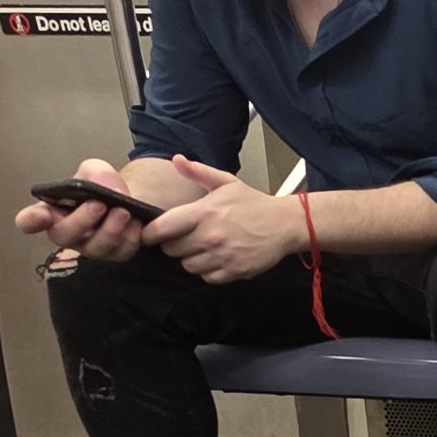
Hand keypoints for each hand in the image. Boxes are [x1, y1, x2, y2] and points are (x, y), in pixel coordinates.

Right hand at [14, 156, 145, 262]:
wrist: (128, 198)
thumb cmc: (101, 186)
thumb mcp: (94, 171)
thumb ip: (91, 174)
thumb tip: (98, 188)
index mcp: (52, 212)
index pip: (30, 220)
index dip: (31, 220)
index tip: (40, 214)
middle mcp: (68, 233)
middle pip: (64, 236)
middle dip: (81, 221)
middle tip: (99, 204)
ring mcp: (91, 247)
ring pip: (96, 248)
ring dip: (110, 229)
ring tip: (124, 211)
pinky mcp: (116, 253)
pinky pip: (122, 252)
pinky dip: (131, 237)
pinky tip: (137, 222)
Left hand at [147, 157, 305, 283]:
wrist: (285, 224)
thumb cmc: (254, 204)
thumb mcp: (226, 183)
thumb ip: (198, 172)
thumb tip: (177, 160)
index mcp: (204, 213)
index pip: (161, 229)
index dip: (151, 233)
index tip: (153, 233)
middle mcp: (211, 236)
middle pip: (171, 250)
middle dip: (175, 244)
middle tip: (188, 236)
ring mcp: (222, 256)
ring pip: (187, 266)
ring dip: (192, 258)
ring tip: (205, 247)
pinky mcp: (233, 272)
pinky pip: (206, 277)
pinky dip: (209, 270)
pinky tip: (218, 257)